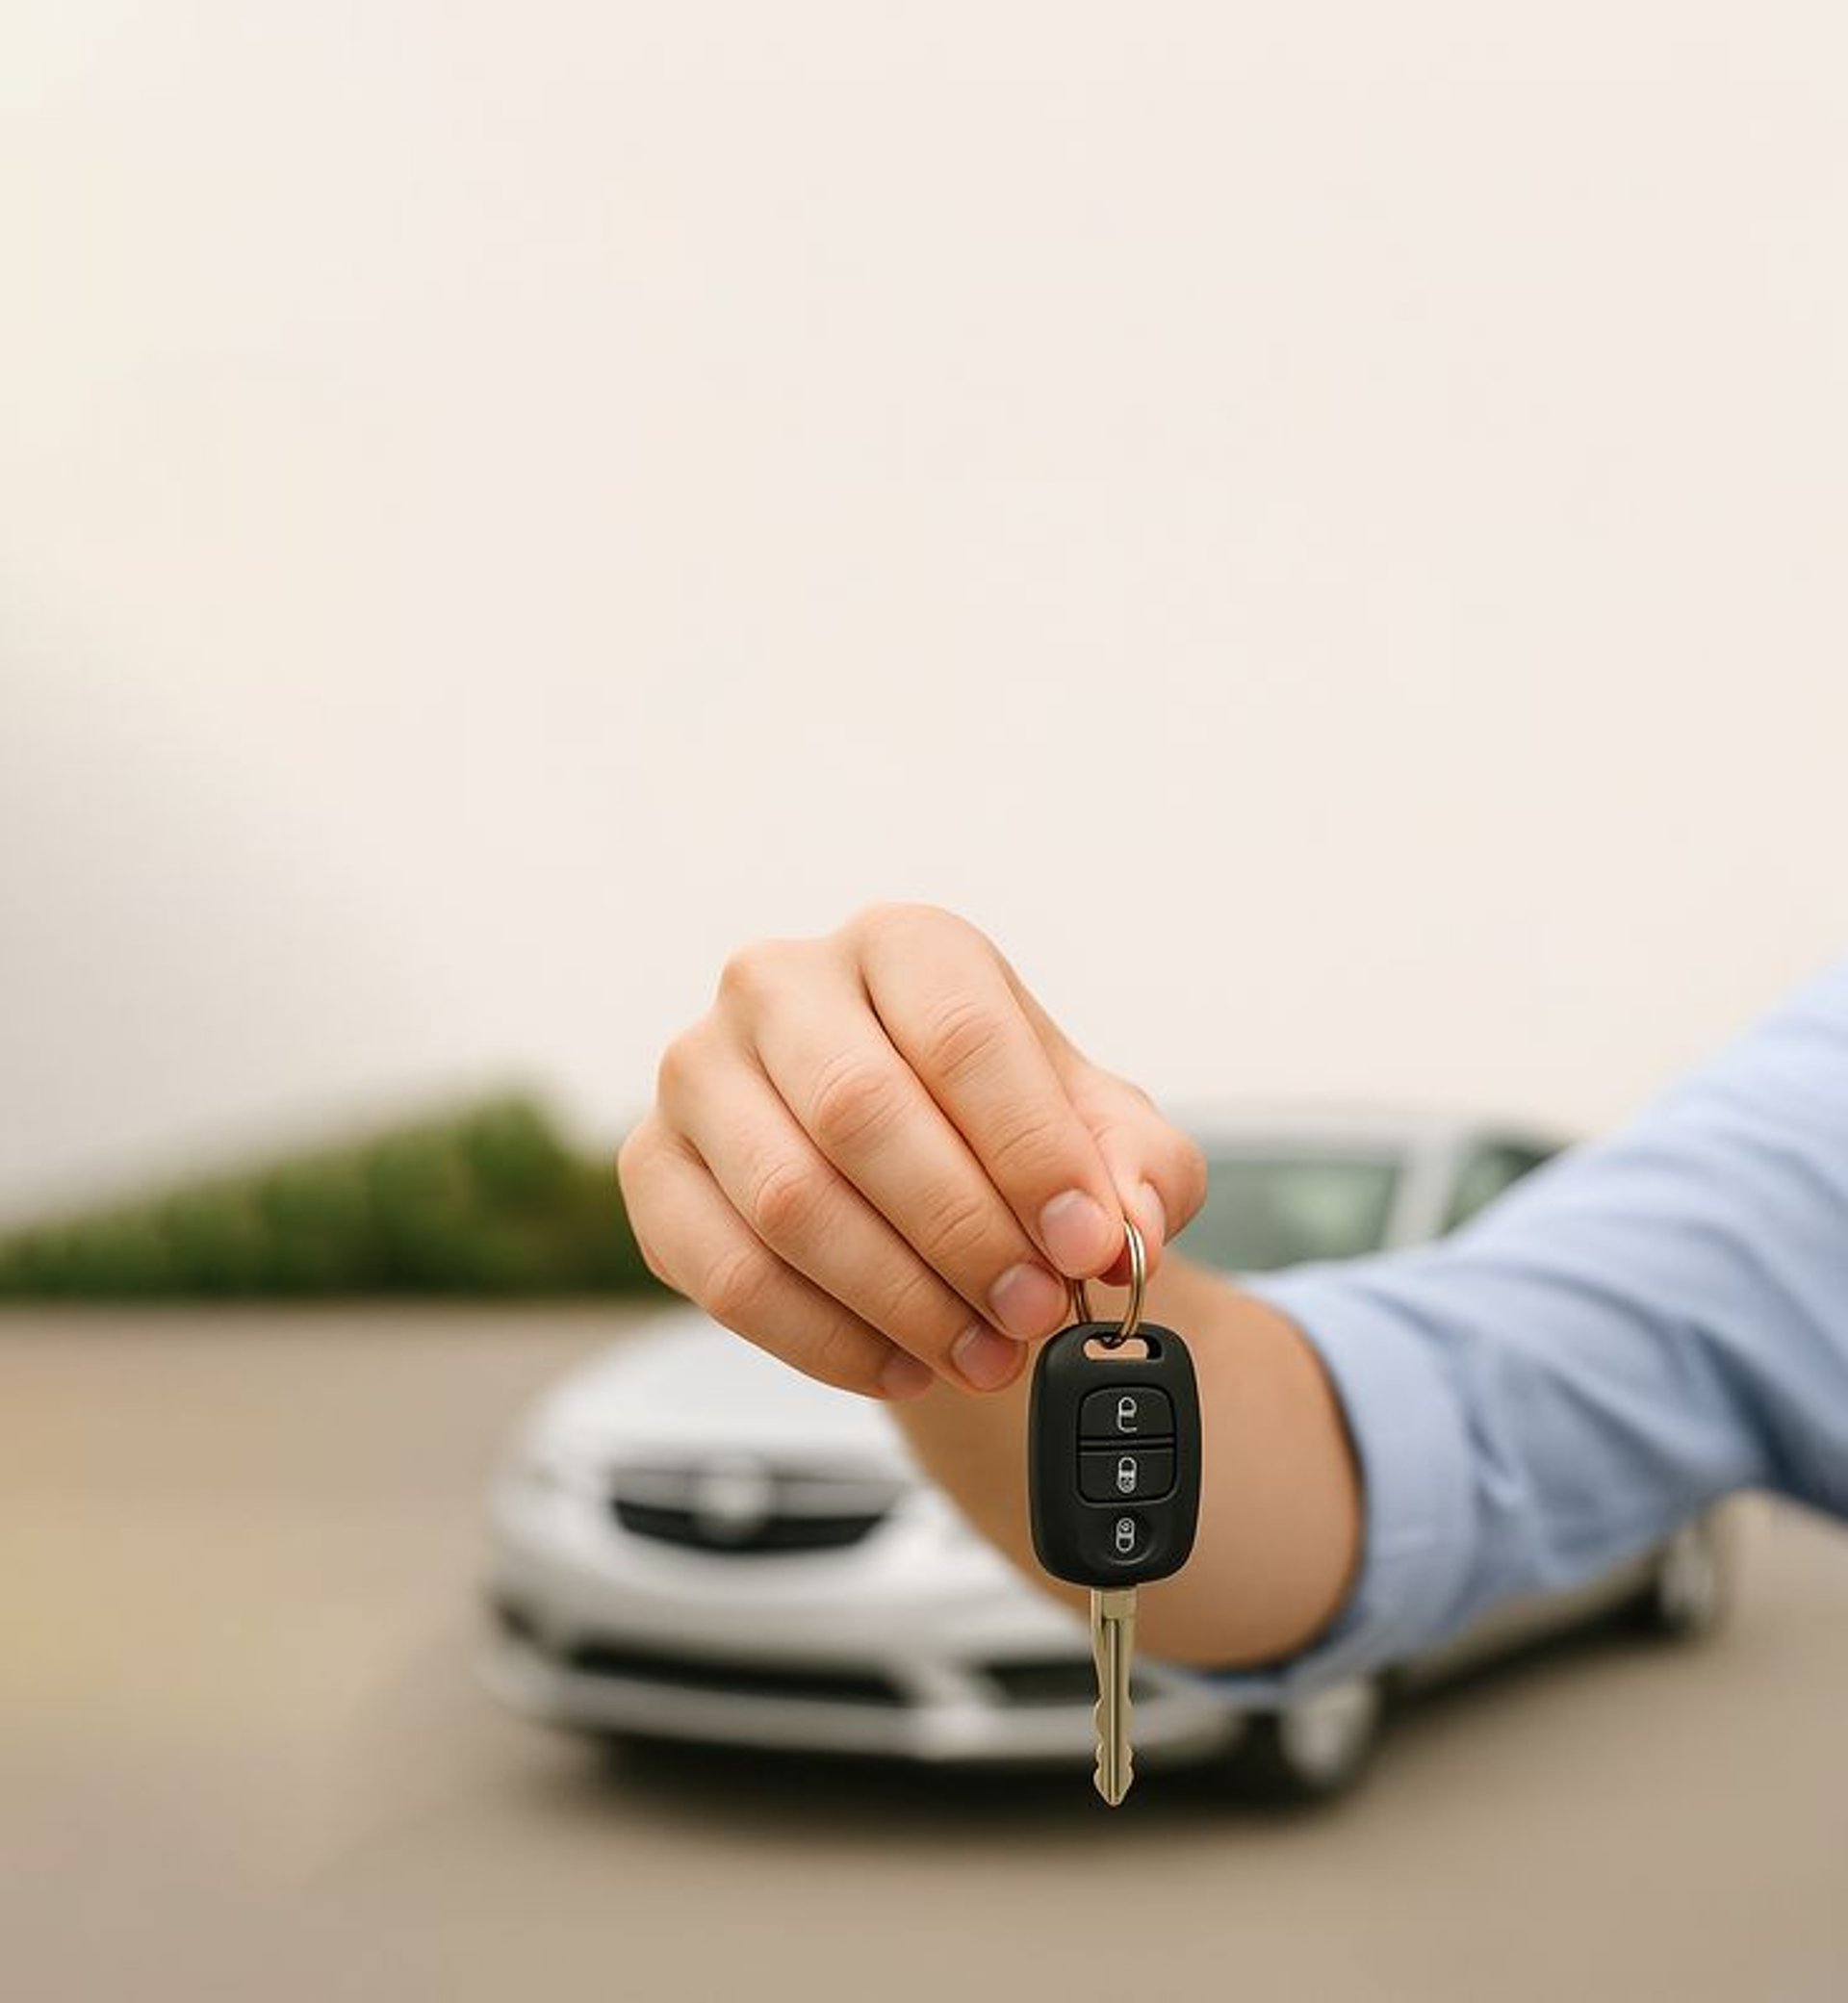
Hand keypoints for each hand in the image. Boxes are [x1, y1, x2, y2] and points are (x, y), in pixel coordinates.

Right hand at [617, 904, 1207, 1399]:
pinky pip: (728, 1275)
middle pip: (860, 1111)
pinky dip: (825, 1341)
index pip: (959, 1032)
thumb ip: (1141, 1170)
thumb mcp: (1099, 1132)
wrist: (908, 1161)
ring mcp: (700, 1072)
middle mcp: (782, 984)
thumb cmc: (1001, 1129)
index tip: (1087, 1244)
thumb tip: (1130, 1229)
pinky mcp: (655, 1169)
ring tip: (984, 1356)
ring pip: (789, 1201)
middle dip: (962, 1233)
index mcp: (901, 945)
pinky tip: (903, 1366)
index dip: (1029, 1149)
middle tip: (1034, 1313)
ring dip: (900, 1300)